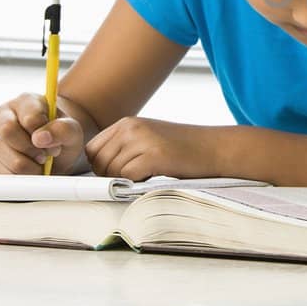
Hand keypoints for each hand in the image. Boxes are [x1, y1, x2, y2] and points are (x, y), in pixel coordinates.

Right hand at [0, 93, 86, 174]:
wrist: (54, 147)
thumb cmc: (61, 135)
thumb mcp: (72, 130)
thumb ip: (63, 129)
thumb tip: (40, 138)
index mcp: (26, 101)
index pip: (29, 117)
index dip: (44, 135)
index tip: (55, 145)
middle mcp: (4, 115)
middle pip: (7, 132)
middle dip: (32, 151)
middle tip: (45, 156)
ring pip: (8, 158)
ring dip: (31, 168)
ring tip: (40, 163)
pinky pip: (3, 174)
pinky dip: (21, 178)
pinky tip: (29, 170)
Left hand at [86, 117, 227, 181]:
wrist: (214, 147)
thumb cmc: (183, 148)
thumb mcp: (148, 137)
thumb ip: (124, 147)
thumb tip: (98, 169)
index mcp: (127, 122)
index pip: (92, 149)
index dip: (100, 165)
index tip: (117, 173)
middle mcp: (131, 127)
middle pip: (98, 162)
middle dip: (110, 176)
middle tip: (134, 178)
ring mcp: (142, 140)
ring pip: (111, 171)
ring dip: (125, 180)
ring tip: (147, 175)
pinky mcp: (154, 155)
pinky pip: (127, 177)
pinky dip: (136, 183)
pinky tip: (153, 177)